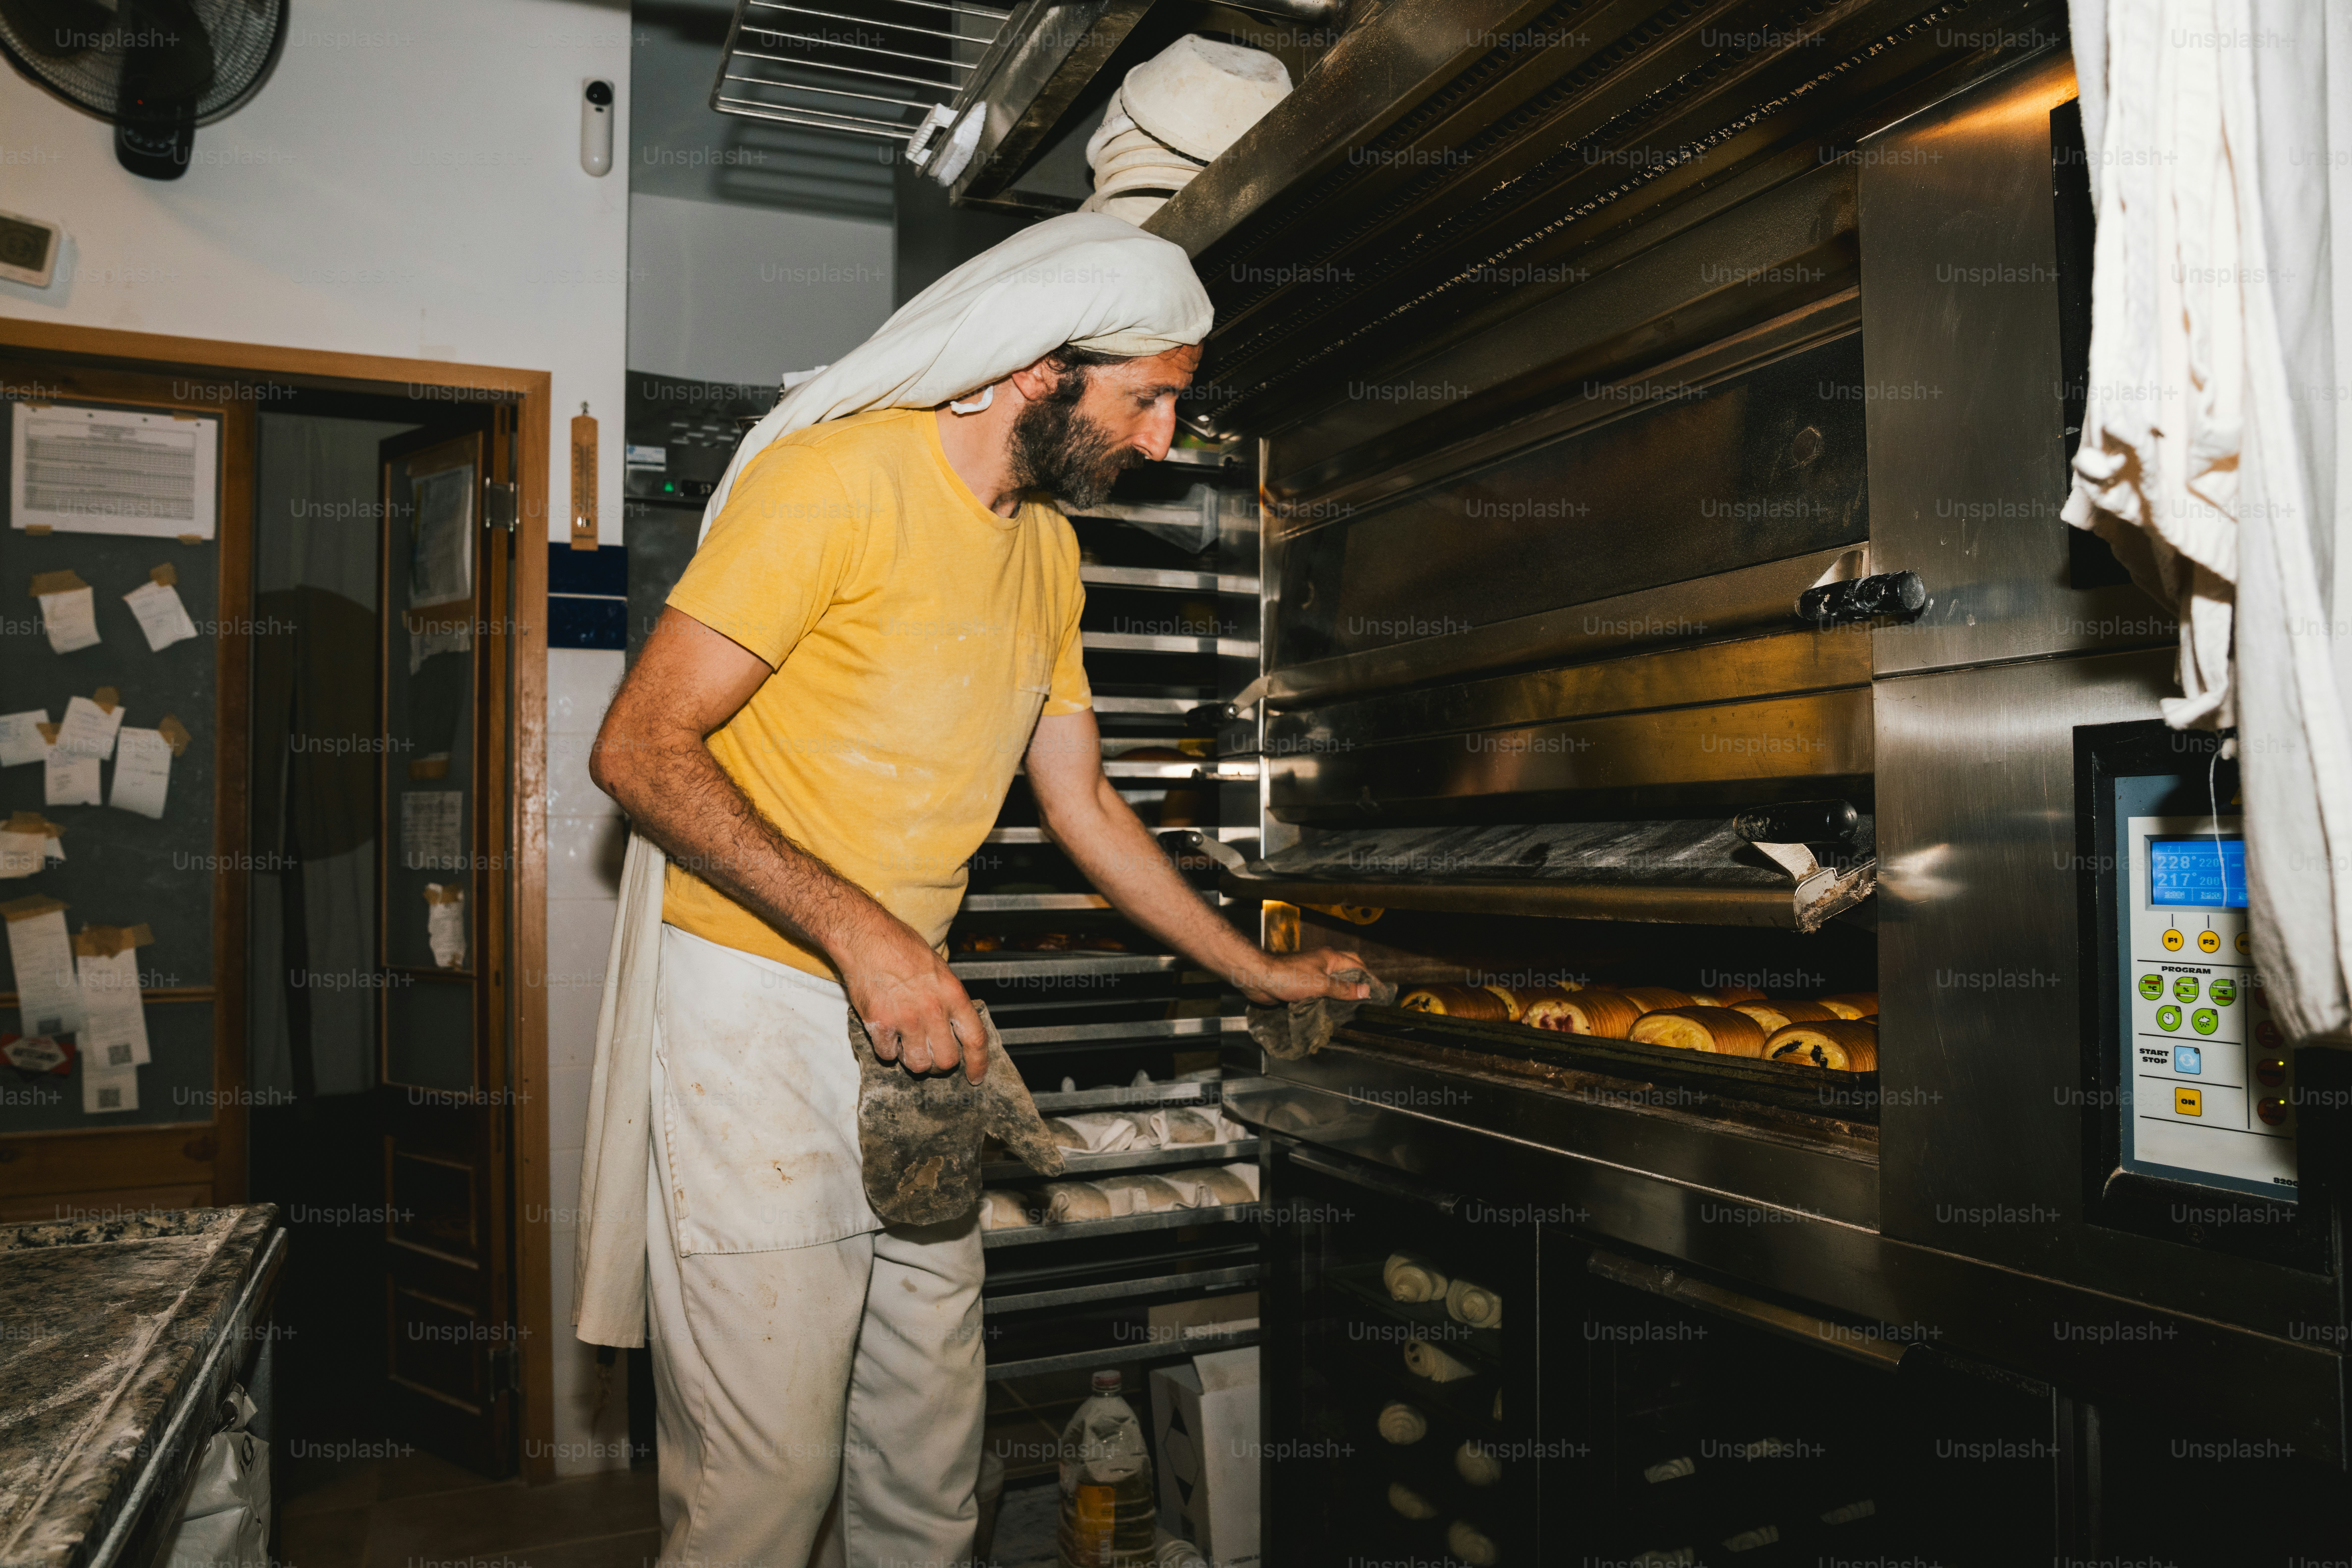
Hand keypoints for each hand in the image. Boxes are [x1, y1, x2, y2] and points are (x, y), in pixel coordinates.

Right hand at [835, 911, 987, 1081]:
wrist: (867, 938)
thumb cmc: (901, 947)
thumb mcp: (940, 969)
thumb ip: (950, 999)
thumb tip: (956, 1025)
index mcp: (953, 995)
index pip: (975, 1039)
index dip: (978, 1064)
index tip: (976, 1077)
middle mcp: (933, 1010)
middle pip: (947, 1060)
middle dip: (941, 1065)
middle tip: (933, 1057)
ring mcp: (906, 1020)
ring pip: (918, 1065)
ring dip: (914, 1061)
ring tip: (908, 1045)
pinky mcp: (880, 1024)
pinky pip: (887, 1055)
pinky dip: (888, 1051)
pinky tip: (887, 1035)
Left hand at [1233, 947, 1372, 1006]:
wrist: (1260, 979)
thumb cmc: (1288, 976)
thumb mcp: (1321, 984)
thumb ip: (1343, 989)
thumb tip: (1366, 990)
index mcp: (1330, 958)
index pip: (1357, 965)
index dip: (1369, 978)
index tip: (1377, 992)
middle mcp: (1322, 963)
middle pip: (1346, 972)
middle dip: (1356, 985)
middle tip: (1364, 1000)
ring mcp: (1312, 973)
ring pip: (1333, 982)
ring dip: (1341, 993)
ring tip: (1351, 1008)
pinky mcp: (1302, 984)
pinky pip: (1321, 990)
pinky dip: (1328, 998)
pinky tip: (1331, 1009)